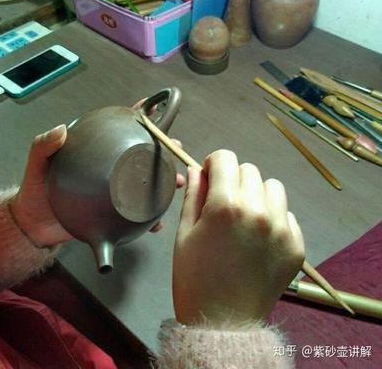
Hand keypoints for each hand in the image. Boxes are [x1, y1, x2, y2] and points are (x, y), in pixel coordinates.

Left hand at [10, 101, 184, 247]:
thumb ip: (44, 145)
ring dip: (164, 183)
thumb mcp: (36, 163)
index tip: (156, 108)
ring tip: (175, 183)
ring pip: (145, 184)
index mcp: (96, 153)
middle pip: (142, 156)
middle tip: (174, 148)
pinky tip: (156, 222)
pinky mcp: (114, 214)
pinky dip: (149, 219)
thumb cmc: (35, 190)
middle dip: (163, 151)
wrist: (34, 224)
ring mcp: (114, 192)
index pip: (120, 130)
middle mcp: (110, 170)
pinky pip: (136, 215)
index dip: (139, 117)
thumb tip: (60, 130)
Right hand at [173, 150, 304, 325]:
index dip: (213, 163)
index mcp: (225, 205)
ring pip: (272, 187)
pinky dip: (273, 218)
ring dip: (257, 194)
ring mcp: (282, 228)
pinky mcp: (296, 245)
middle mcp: (258, 210)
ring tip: (246, 217)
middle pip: (249, 170)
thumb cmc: (194, 278)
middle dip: (233, 179)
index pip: (225, 158)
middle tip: (224, 203)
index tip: (210, 177)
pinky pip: (287, 214)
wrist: (222, 322)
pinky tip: (260, 239)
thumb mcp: (183, 234)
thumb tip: (196, 168)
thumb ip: (192, 195)